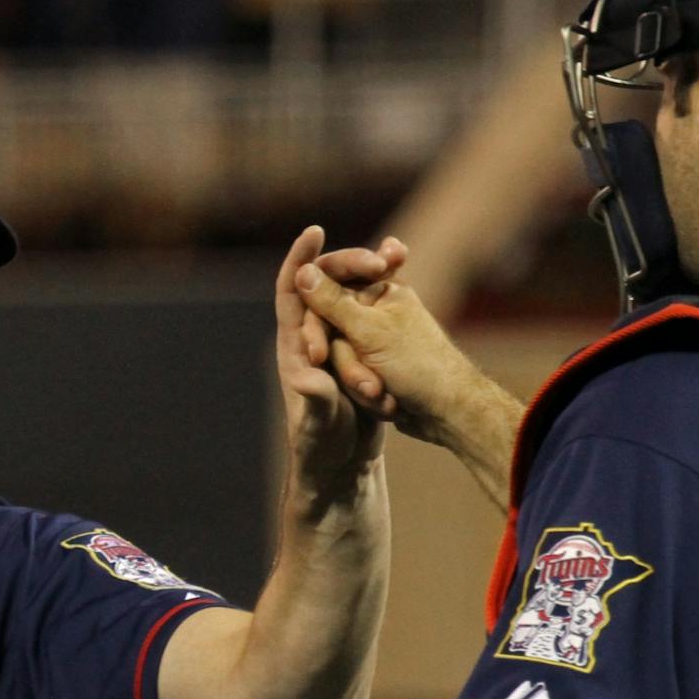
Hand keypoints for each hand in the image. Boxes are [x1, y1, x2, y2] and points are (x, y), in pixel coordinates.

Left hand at [275, 226, 385, 498]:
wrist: (344, 467)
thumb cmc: (321, 450)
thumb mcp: (317, 427)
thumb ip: (313, 401)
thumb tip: (303, 376)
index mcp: (295, 349)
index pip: (292, 292)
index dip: (301, 261)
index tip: (316, 231)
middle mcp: (315, 337)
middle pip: (328, 286)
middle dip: (350, 264)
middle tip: (382, 258)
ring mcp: (341, 344)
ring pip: (356, 297)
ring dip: (374, 274)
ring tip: (398, 257)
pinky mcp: (365, 353)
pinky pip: (376, 314)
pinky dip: (389, 293)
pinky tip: (407, 275)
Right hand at [292, 241, 484, 452]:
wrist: (446, 412)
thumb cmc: (417, 365)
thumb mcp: (369, 331)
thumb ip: (332, 302)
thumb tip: (304, 270)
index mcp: (380, 287)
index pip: (332, 278)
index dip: (318, 308)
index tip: (319, 344)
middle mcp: (373, 310)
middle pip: (329, 325)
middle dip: (346, 360)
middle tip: (363, 383)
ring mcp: (371, 340)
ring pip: (338, 355)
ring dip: (358, 379)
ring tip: (382, 394)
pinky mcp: (371, 367)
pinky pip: (349, 375)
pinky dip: (366, 392)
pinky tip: (388, 403)